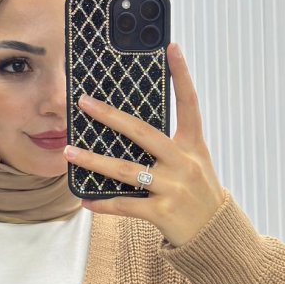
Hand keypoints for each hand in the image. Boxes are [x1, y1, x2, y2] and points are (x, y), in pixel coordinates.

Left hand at [63, 42, 225, 246]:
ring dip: (93, 160)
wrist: (215, 236)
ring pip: (125, 170)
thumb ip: (170, 146)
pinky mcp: (163, 213)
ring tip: (68, 151)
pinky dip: (103, 204)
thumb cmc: (198, 195)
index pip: (189, 103)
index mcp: (193, 146)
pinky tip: (85, 200)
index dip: (182, 74)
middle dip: (111, 116)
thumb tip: (130, 128)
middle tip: (85, 102)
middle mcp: (184, 163)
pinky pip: (125, 206)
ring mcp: (173, 188)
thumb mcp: (194, 164)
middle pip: (143, 132)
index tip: (171, 47)